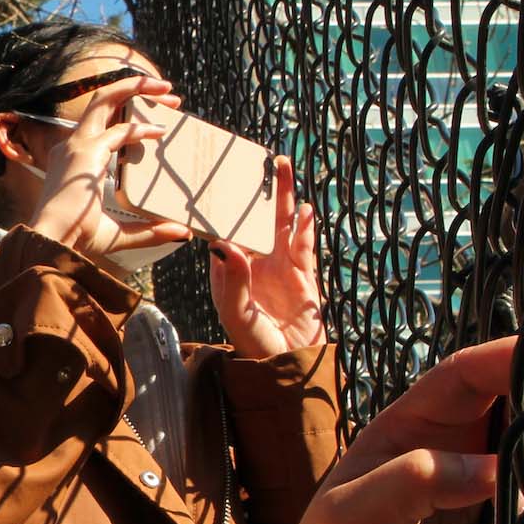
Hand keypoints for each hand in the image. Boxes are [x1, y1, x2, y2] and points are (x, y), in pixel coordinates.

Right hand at [21, 74, 191, 256]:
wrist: (51, 242)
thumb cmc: (74, 240)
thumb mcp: (118, 233)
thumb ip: (148, 230)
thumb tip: (181, 231)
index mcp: (72, 159)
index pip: (101, 125)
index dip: (131, 120)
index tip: (159, 127)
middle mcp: (71, 146)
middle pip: (101, 101)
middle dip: (134, 90)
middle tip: (168, 94)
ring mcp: (77, 146)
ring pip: (103, 99)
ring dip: (135, 88)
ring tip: (166, 89)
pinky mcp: (87, 152)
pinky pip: (119, 130)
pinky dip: (141, 128)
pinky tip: (160, 133)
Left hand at [208, 156, 324, 358]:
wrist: (288, 365)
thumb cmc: (253, 343)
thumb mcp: (237, 313)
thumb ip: (233, 281)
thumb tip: (226, 244)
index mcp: (228, 270)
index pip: (223, 230)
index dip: (222, 206)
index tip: (218, 178)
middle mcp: (253, 262)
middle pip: (255, 219)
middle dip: (257, 190)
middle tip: (260, 158)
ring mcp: (279, 266)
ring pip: (281, 224)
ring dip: (283, 197)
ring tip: (282, 166)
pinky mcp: (303, 274)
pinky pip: (303, 244)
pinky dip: (305, 226)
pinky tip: (304, 209)